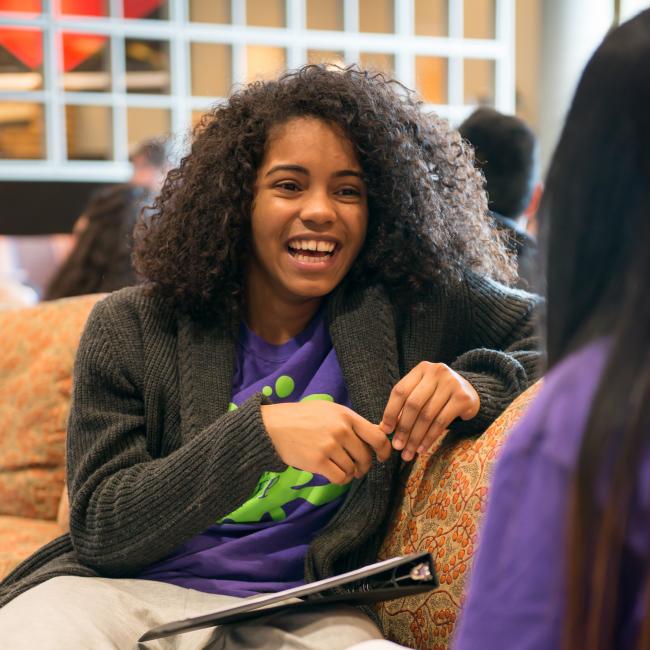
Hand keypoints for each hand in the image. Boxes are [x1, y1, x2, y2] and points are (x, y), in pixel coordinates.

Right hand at [261, 400, 391, 484]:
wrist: (273, 426)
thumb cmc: (302, 417)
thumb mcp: (329, 410)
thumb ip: (350, 421)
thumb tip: (376, 432)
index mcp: (346, 415)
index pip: (377, 435)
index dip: (384, 450)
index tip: (382, 457)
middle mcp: (341, 430)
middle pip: (365, 456)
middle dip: (364, 466)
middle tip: (358, 469)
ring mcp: (329, 446)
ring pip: (353, 469)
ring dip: (350, 473)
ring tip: (342, 470)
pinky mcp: (318, 461)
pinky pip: (340, 478)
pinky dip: (341, 480)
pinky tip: (335, 475)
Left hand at [379, 362, 479, 460]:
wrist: (470, 392)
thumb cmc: (438, 395)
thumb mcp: (421, 394)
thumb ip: (404, 407)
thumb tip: (385, 429)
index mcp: (421, 369)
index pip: (400, 391)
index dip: (390, 411)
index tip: (386, 430)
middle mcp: (436, 372)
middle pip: (413, 404)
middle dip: (403, 428)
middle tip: (397, 446)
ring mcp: (451, 383)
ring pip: (427, 415)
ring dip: (416, 437)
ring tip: (409, 452)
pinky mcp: (463, 398)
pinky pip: (441, 422)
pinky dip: (429, 438)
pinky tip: (422, 448)